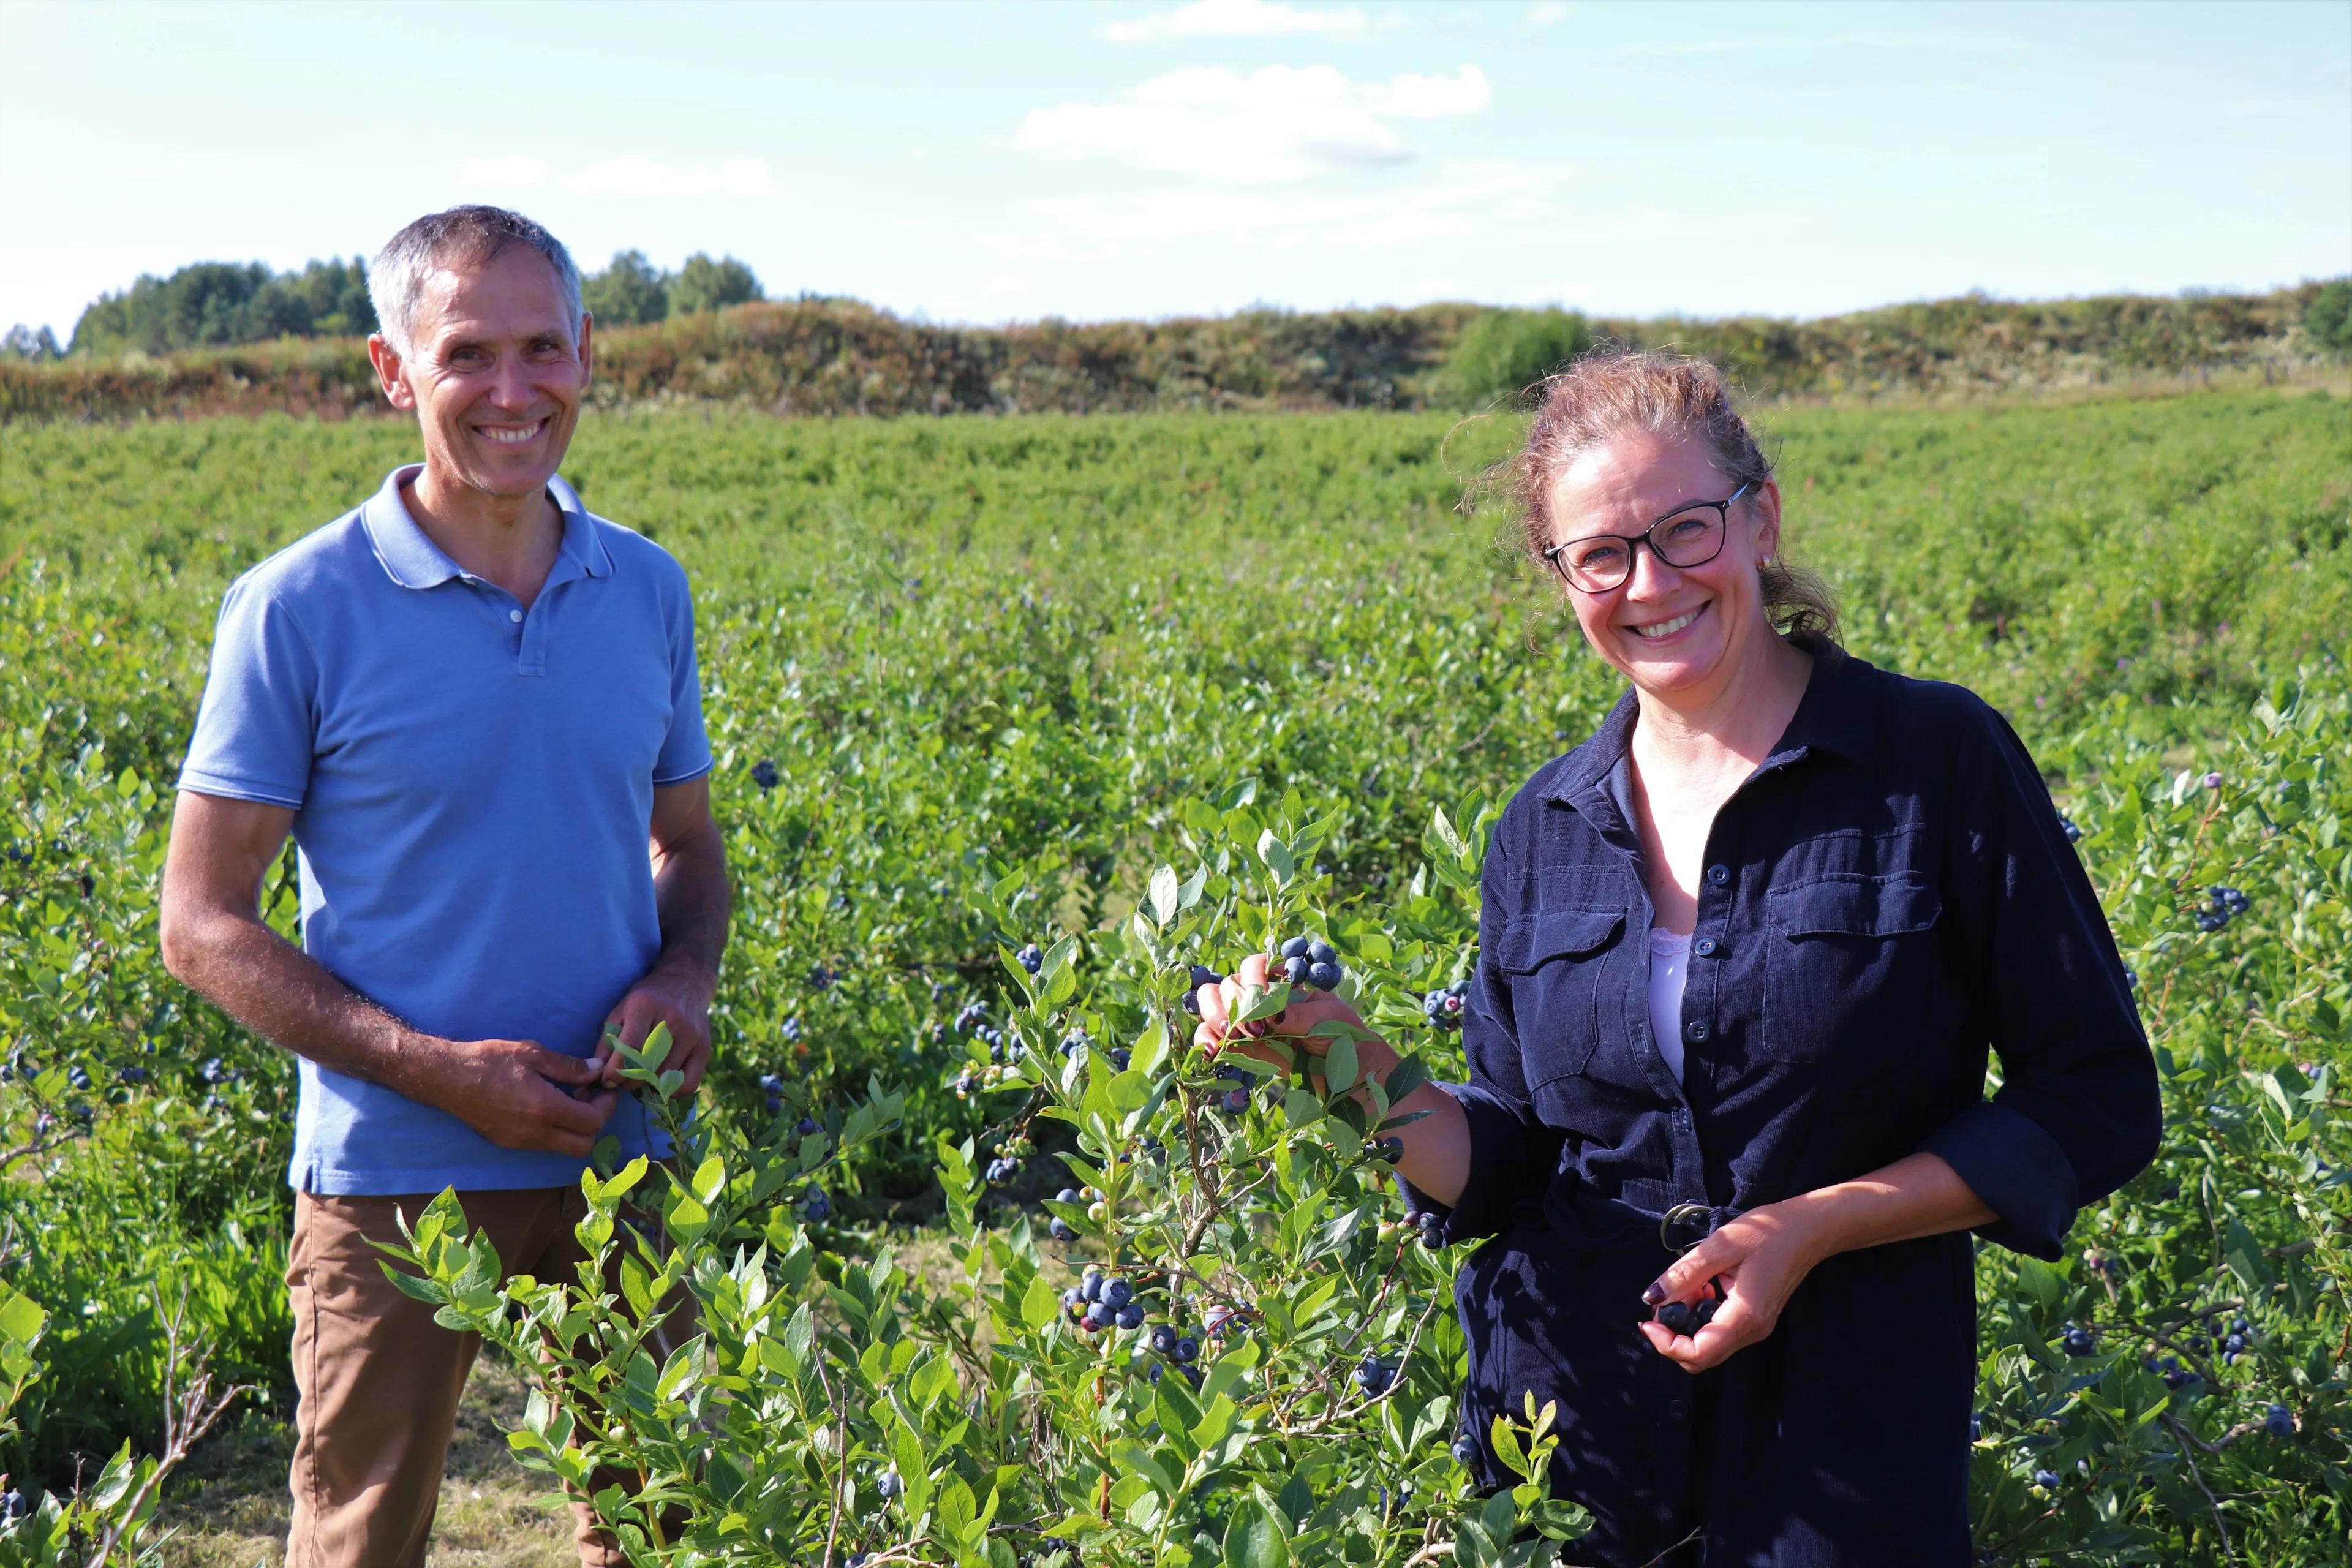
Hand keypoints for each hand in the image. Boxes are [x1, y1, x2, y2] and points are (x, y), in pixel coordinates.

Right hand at [425, 1036, 619, 1156]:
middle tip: (587, 1096)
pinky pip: (543, 1145)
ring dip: (574, 1128)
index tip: (603, 1089)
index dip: (606, 1106)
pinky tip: (546, 1105)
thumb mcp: (532, 1053)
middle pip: (583, 1146)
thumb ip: (568, 1066)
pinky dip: (555, 1130)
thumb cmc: (489, 1060)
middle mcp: (534, 1133)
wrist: (446, 1079)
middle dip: (594, 1123)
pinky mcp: (508, 1143)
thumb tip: (596, 1071)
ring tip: (566, 1098)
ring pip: (563, 1148)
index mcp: (544, 1109)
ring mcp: (519, 1142)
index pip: (592, 1122)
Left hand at [600, 964, 714, 1095]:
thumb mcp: (621, 1011)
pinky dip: (672, 1091)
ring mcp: (691, 1033)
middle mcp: (671, 1019)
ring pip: (665, 1077)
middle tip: (623, 1079)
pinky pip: (688, 1083)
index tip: (608, 1079)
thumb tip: (597, 1073)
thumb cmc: (647, 999)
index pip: (630, 1048)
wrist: (686, 982)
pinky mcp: (705, 1046)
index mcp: (645, 1006)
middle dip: (629, 1081)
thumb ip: (607, 1041)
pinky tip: (662, 1082)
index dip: (615, 1071)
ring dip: (648, 1086)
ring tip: (641, 1078)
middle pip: (647, 1067)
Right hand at [1189, 951, 1398, 1089]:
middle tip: (1255, 1029)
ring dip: (1215, 1016)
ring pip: (1211, 1004)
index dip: (1253, 979)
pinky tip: (1213, 1052)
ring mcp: (1246, 1022)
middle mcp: (1259, 998)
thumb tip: (1272, 1016)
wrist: (1345, 1069)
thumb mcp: (1327, 1019)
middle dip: (1235, 1003)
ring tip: (1230, 1036)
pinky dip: (1205, 1040)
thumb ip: (1298, 1015)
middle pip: (1227, 984)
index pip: (1252, 965)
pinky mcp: (1239, 1047)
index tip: (1266, 1005)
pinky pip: (1209, 1037)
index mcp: (1280, 982)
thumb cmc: (1341, 1034)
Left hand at [1637, 1201, 1831, 1372]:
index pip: (1698, 1354)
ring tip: (1688, 1286)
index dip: (1666, 1343)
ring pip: (1709, 1346)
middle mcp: (1752, 1332)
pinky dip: (1702, 1317)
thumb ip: (1684, 1274)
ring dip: (1687, 1324)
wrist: (1807, 1230)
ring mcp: (1756, 1329)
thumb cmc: (1767, 1232)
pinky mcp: (1755, 1321)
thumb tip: (1651, 1297)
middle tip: (1666, 1299)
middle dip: (1673, 1335)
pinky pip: (1720, 1332)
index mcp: (1745, 1317)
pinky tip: (1703, 1287)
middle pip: (1701, 1358)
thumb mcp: (1719, 1246)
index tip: (1647, 1318)